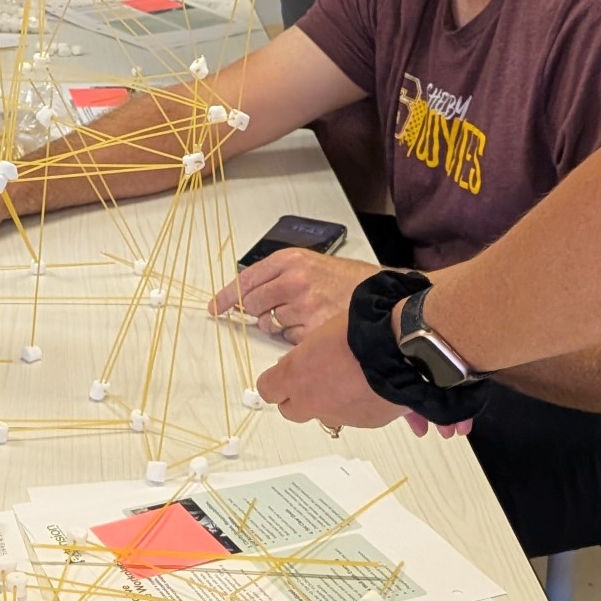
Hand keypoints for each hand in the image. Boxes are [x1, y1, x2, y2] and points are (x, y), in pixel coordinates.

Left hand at [210, 247, 371, 342]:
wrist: (384, 297)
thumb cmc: (351, 282)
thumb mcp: (314, 265)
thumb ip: (282, 276)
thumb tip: (251, 297)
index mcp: (291, 260)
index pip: (247, 279)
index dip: (228, 297)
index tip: (216, 308)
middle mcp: (294, 281)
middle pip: (254, 304)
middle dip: (257, 313)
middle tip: (275, 313)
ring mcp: (304, 306)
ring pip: (270, 324)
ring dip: (279, 326)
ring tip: (305, 318)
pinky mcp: (314, 329)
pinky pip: (289, 340)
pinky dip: (296, 339)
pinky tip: (315, 328)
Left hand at [253, 322, 408, 434]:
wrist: (399, 346)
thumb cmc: (361, 330)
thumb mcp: (322, 332)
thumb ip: (307, 354)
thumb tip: (305, 360)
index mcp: (295, 374)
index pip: (268, 389)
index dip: (275, 383)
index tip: (282, 376)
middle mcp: (311, 401)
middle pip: (291, 410)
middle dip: (298, 397)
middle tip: (312, 380)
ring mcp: (338, 415)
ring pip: (323, 415)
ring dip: (328, 402)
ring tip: (348, 378)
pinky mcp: (364, 422)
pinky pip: (352, 417)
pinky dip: (356, 405)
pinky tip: (369, 386)